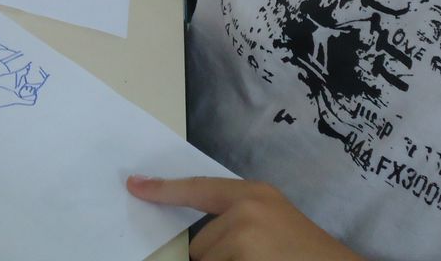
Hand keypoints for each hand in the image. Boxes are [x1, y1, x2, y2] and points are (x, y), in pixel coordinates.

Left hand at [127, 176, 364, 260]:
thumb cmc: (306, 255)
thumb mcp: (271, 226)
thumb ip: (236, 223)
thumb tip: (195, 245)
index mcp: (254, 193)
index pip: (198, 188)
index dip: (163, 190)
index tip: (134, 186)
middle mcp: (247, 207)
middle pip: (200, 244)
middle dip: (216, 260)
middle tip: (257, 258)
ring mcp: (245, 232)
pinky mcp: (244, 254)